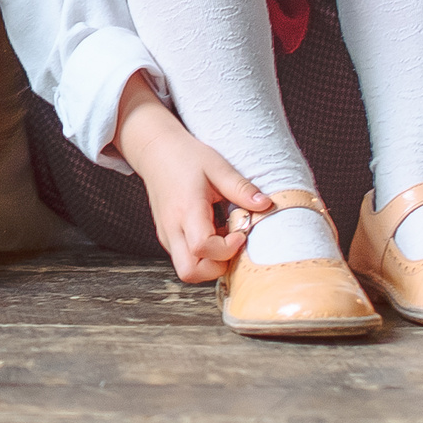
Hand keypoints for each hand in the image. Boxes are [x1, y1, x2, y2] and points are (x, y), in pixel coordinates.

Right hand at [113, 73, 274, 282]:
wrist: (155, 150)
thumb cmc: (186, 156)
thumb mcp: (217, 166)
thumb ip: (241, 188)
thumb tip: (266, 205)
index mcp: (186, 209)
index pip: (202, 247)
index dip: (227, 248)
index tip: (241, 232)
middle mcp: (172, 228)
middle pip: (190, 272)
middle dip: (217, 267)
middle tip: (232, 243)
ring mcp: (167, 235)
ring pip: (186, 270)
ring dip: (210, 262)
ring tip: (223, 235)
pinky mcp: (167, 236)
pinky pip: (185, 258)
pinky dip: (202, 255)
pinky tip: (213, 231)